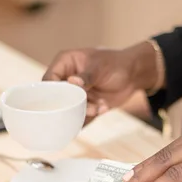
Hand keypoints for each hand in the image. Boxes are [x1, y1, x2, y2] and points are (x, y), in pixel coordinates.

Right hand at [43, 42, 158, 123]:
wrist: (133, 75)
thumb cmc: (116, 63)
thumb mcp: (100, 66)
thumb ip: (86, 76)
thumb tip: (72, 81)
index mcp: (64, 64)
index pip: (48, 80)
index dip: (51, 92)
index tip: (62, 100)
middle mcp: (66, 80)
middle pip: (56, 99)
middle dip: (71, 105)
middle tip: (88, 105)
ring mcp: (74, 95)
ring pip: (69, 110)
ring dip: (84, 111)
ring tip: (100, 106)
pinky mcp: (84, 106)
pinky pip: (80, 117)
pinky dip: (91, 116)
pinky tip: (104, 107)